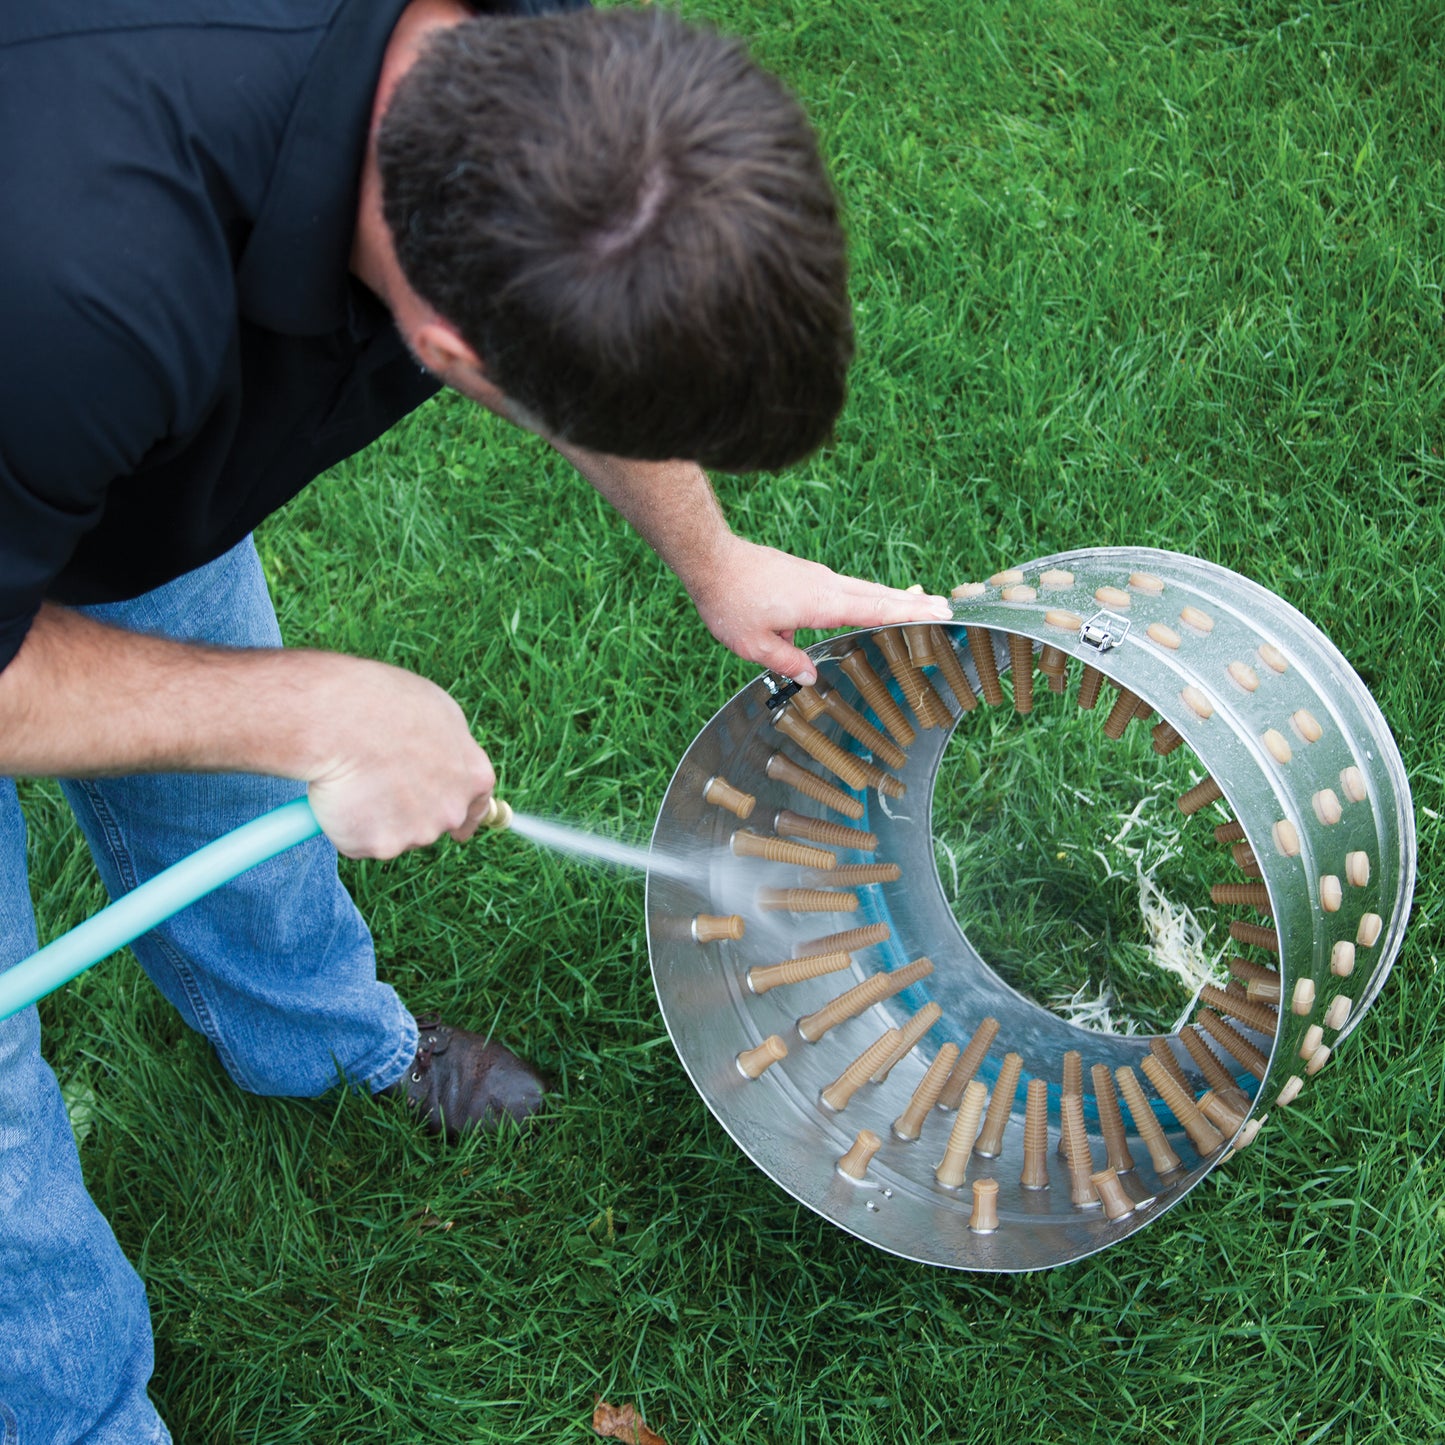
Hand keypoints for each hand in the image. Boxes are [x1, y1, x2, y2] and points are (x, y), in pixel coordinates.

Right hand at [304, 658, 496, 859]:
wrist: (342, 722)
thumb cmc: (387, 704)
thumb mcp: (438, 712)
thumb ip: (449, 747)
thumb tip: (441, 757)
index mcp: (473, 776)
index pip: (479, 809)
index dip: (466, 819)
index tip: (459, 831)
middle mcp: (452, 811)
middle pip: (434, 823)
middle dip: (412, 812)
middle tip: (381, 783)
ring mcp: (416, 833)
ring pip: (395, 833)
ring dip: (377, 816)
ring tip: (356, 777)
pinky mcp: (379, 846)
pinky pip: (360, 840)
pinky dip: (348, 824)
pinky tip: (341, 793)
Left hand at [685, 536, 952, 683]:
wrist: (711, 560)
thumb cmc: (731, 602)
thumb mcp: (754, 645)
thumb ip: (786, 660)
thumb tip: (811, 676)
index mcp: (820, 603)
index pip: (874, 609)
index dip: (908, 612)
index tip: (939, 612)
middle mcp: (826, 585)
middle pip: (878, 595)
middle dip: (913, 602)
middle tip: (946, 607)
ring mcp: (817, 577)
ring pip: (864, 588)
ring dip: (893, 597)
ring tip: (921, 602)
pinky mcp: (806, 575)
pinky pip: (847, 587)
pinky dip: (869, 594)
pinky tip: (871, 602)